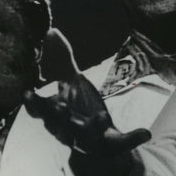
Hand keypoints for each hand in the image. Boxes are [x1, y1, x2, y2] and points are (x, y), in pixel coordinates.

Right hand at [23, 29, 150, 175]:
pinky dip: (133, 138)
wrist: (96, 143)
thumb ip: (61, 60)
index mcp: (56, 113)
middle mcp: (68, 128)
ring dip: (93, 126)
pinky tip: (145, 133)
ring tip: (101, 116)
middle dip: (59, 116)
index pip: (39, 111)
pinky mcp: (110, 145)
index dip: (33, 104)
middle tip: (60, 106)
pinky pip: (120, 144)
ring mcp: (89, 139)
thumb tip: (51, 31)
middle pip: (59, 125)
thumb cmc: (78, 109)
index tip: (29, 93)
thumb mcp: (71, 83)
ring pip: (86, 137)